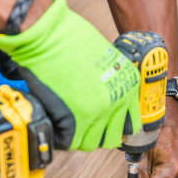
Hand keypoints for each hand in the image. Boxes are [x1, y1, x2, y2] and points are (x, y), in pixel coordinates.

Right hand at [0, 0, 140, 151]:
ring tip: (67, 124)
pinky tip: (56, 123)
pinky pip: (69, 141)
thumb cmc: (69, 38)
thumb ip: (110, 81)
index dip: (115, 126)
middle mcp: (116, 101)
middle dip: (97, 133)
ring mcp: (96, 112)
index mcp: (128, 85)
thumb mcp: (105, 57)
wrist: (47, 35)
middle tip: (83, 127)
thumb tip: (104, 97)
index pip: (130, 121)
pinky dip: (61, 136)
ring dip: (79, 136)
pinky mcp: (74, 120)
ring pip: (90, 143)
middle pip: (111, 136)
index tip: (105, 125)